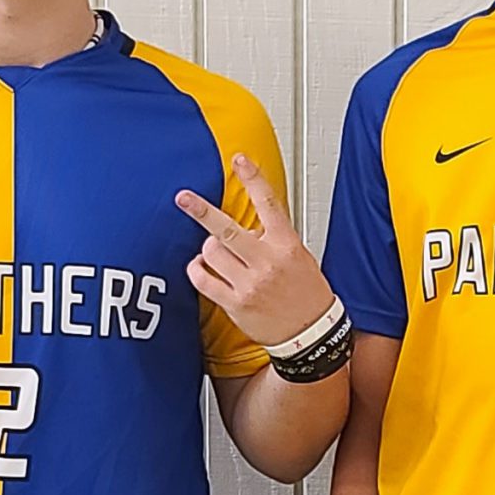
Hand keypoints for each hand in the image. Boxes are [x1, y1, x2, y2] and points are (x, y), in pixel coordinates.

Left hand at [174, 153, 335, 347]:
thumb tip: (248, 225)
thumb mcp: (301, 257)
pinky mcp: (235, 303)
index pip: (268, 203)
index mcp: (286, 245)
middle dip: (201, 211)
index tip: (239, 160)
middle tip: (183, 197)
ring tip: (216, 253)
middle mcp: (267, 262)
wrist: (311, 335)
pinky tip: (200, 268)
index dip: (252, 178)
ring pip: (211, 252)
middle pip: (226, 229)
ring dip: (208, 249)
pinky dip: (196, 270)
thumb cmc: (307, 294)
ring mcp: (249, 283)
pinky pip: (203, 280)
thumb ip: (274, 238)